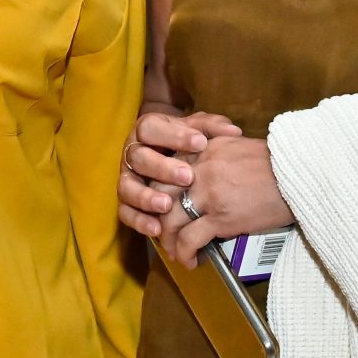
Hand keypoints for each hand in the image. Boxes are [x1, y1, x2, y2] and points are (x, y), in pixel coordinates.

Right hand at [119, 107, 238, 236]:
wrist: (178, 164)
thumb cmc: (191, 145)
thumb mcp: (201, 132)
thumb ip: (213, 127)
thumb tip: (233, 132)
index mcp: (147, 130)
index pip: (151, 127)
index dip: (173, 136)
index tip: (201, 144)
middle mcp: (133, 153)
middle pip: (138, 157)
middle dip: (162, 168)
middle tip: (188, 177)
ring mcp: (128, 178)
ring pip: (127, 187)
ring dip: (146, 197)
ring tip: (167, 205)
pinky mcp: (126, 203)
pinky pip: (125, 213)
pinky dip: (139, 221)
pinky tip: (157, 229)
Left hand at [158, 133, 292, 269]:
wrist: (299, 175)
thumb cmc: (275, 164)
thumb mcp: (237, 146)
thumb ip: (213, 155)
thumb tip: (201, 174)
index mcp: (202, 148)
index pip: (165, 169)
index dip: (159, 191)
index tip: (163, 206)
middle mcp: (198, 168)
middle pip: (159, 194)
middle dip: (156, 217)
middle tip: (162, 231)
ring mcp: (207, 193)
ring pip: (169, 220)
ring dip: (167, 240)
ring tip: (174, 251)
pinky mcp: (220, 217)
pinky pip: (189, 239)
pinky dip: (184, 254)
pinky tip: (190, 261)